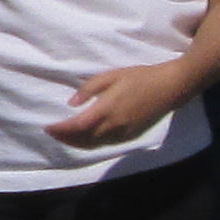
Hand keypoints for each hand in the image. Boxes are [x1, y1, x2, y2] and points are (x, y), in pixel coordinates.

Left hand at [47, 63, 187, 150]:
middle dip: (65, 138)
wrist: (170, 88)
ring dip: (76, 143)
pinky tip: (84, 137)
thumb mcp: (112, 75)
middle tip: (52, 132)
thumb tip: (72, 103)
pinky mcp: (130, 136)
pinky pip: (105, 144)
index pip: (78, 126)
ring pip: (94, 145)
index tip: (48, 127)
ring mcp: (123, 133)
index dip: (61, 130)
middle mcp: (114, 125)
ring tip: (64, 136)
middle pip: (84, 140)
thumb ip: (90, 88)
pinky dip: (90, 143)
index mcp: (108, 109)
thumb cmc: (140, 77)